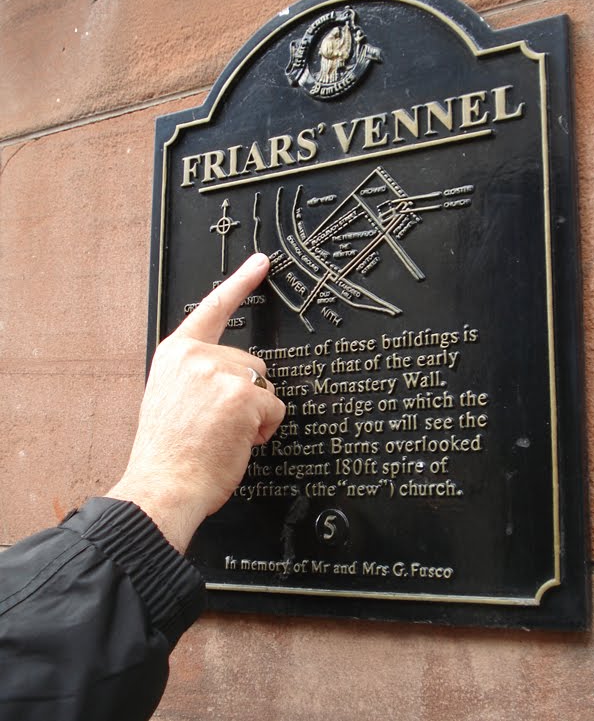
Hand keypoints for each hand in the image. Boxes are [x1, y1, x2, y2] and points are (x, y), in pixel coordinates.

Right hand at [107, 254, 285, 552]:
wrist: (162, 486)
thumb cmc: (169, 453)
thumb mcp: (170, 397)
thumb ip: (197, 374)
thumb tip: (233, 376)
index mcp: (177, 353)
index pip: (213, 308)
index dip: (240, 282)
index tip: (260, 262)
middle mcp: (197, 355)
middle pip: (252, 362)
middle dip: (246, 394)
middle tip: (217, 424)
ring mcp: (220, 372)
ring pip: (265, 385)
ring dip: (255, 412)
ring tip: (224, 434)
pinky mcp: (242, 394)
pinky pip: (275, 407)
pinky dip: (265, 428)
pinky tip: (239, 441)